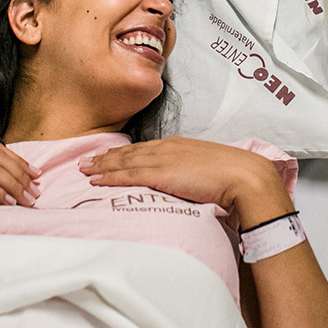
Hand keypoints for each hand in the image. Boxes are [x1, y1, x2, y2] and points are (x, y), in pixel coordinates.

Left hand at [79, 137, 286, 214]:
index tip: (108, 156)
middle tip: (86, 160)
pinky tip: (96, 179)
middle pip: (129, 152)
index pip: (144, 148)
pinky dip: (109, 176)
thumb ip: (192, 172)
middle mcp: (167, 148)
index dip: (124, 153)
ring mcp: (163, 159)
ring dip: (102, 165)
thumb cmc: (232, 175)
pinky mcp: (161, 174)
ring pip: (124, 162)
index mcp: (178, 145)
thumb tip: (187, 181)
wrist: (243, 176)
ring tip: (84, 169)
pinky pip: (128, 175)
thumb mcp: (208, 168)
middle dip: (106, 156)